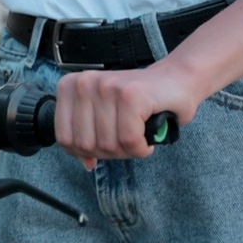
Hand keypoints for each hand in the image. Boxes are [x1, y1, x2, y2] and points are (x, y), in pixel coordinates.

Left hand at [53, 60, 201, 169]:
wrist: (178, 79)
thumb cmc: (140, 100)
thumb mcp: (103, 115)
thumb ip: (88, 137)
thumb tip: (85, 163)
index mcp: (70, 87)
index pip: (65, 139)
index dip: (87, 152)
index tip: (107, 144)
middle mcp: (84, 84)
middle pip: (86, 145)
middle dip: (110, 153)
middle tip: (128, 141)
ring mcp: (107, 88)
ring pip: (108, 145)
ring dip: (128, 151)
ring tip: (138, 137)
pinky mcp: (131, 95)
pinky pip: (129, 140)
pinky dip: (141, 148)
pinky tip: (147, 139)